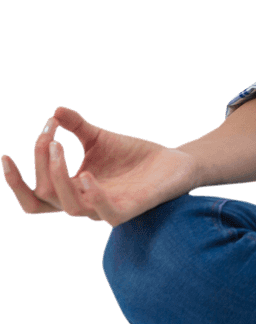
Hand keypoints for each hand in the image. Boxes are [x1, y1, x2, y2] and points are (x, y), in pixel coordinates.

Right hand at [1, 106, 199, 226]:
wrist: (172, 162)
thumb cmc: (132, 155)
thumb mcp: (99, 138)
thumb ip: (77, 127)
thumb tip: (54, 110)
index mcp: (72, 190)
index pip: (33, 194)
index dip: (15, 178)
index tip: (12, 151)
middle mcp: (84, 202)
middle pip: (45, 196)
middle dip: (41, 166)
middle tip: (49, 139)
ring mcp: (105, 209)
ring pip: (71, 207)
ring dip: (60, 177)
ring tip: (59, 147)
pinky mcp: (129, 210)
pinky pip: (107, 213)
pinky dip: (94, 196)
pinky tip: (87, 174)